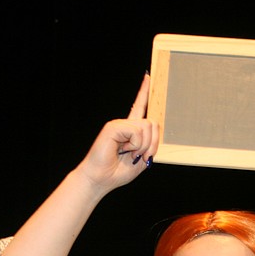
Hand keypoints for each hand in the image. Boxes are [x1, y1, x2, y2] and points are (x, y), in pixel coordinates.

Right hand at [76, 73, 158, 192]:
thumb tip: (153, 128)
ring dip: (144, 146)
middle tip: (142, 157)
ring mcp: (119, 124)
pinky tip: (124, 149)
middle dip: (153, 143)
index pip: (140, 108)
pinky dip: (136, 144)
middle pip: (152, 123)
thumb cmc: (117, 172)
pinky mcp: (113, 127)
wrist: (100, 179)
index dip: (144, 92)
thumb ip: (150, 145)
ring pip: (146, 127)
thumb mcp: (142, 159)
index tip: (148, 76)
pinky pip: (136, 131)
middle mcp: (125, 124)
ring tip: (130, 154)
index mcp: (131, 131)